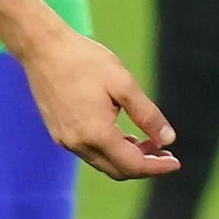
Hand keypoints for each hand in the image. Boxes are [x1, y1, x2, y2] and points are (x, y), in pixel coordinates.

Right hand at [24, 31, 180, 180]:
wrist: (42, 48)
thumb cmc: (84, 61)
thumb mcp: (124, 85)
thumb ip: (147, 115)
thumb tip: (168, 140)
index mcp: (95, 134)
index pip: (133, 165)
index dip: (157, 167)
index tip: (176, 162)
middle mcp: (77, 144)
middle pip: (117, 170)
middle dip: (144, 165)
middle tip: (165, 153)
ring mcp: (64, 140)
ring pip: (103, 162)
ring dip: (127, 158)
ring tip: (148, 143)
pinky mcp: (58, 132)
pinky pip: (89, 152)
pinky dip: (110, 150)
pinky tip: (123, 135)